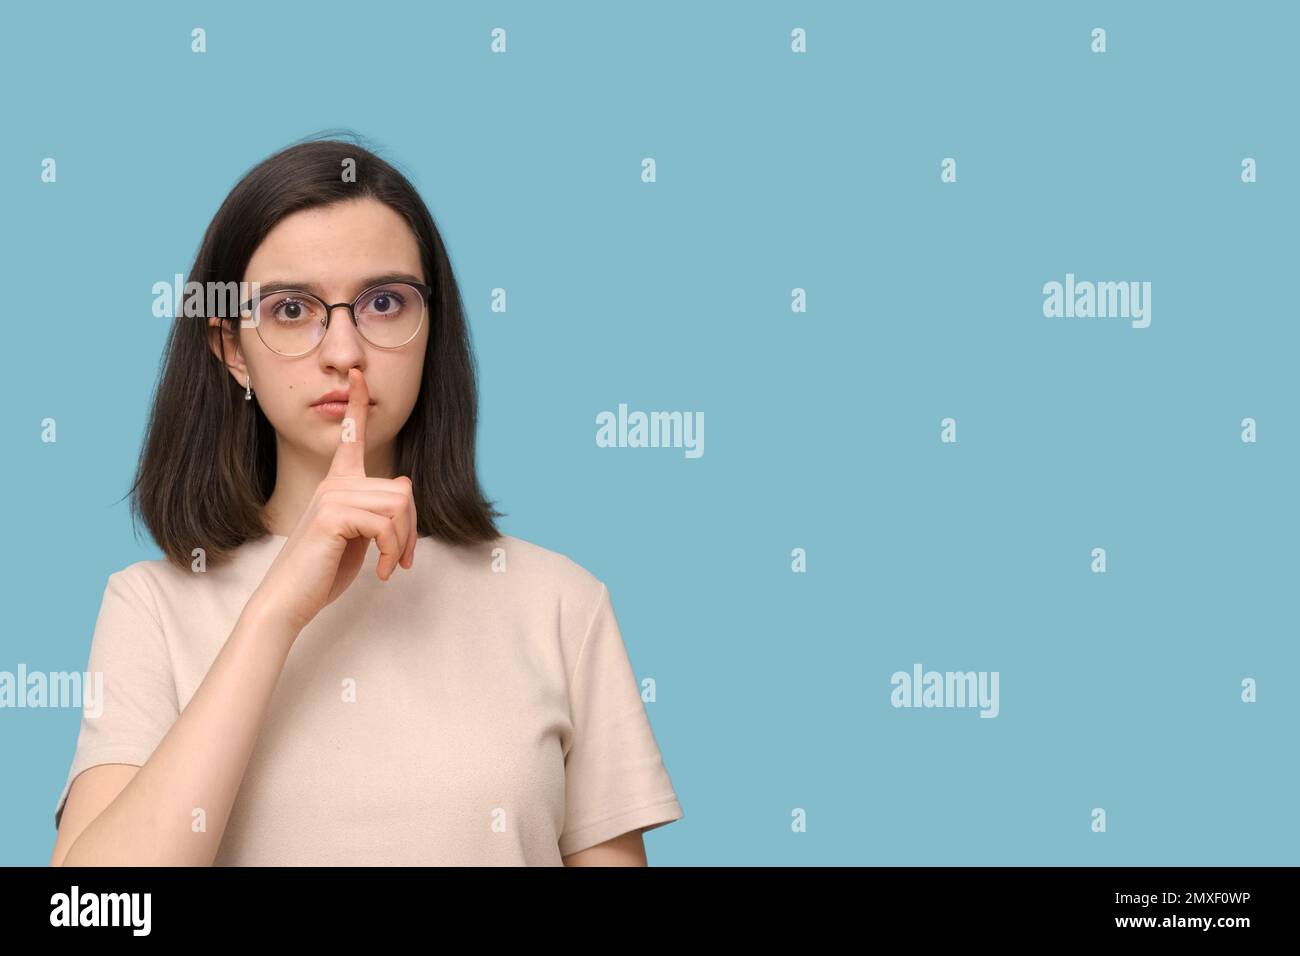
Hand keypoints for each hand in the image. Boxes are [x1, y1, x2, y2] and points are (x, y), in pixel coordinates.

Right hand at [247, 367, 417, 636]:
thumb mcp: (357, 535)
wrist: (288, 600)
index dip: (357, 406)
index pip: (351, 438)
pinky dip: (391, 552)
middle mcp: (333, 484)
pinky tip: (380, 573)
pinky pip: (386, 525)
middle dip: (412, 529)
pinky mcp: (333, 516)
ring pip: (398, 507)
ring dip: (402, 543)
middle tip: (402, 558)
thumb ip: (377, 509)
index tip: (358, 374)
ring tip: (389, 566)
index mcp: (337, 484)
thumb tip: (403, 480)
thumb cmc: (321, 571)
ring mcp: (331, 497)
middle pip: (401, 489)